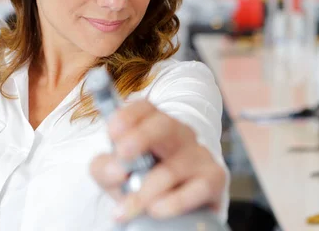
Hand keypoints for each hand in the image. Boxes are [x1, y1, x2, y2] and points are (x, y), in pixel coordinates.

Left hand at [90, 100, 225, 222]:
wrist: (180, 206)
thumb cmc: (141, 179)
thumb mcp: (115, 172)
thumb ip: (105, 168)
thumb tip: (116, 170)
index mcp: (153, 124)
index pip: (144, 108)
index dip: (127, 116)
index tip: (112, 133)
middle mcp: (179, 134)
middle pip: (163, 125)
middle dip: (140, 138)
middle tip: (123, 156)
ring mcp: (198, 154)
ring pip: (172, 168)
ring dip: (145, 190)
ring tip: (127, 208)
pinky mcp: (214, 178)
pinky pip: (197, 189)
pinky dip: (173, 202)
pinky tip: (156, 210)